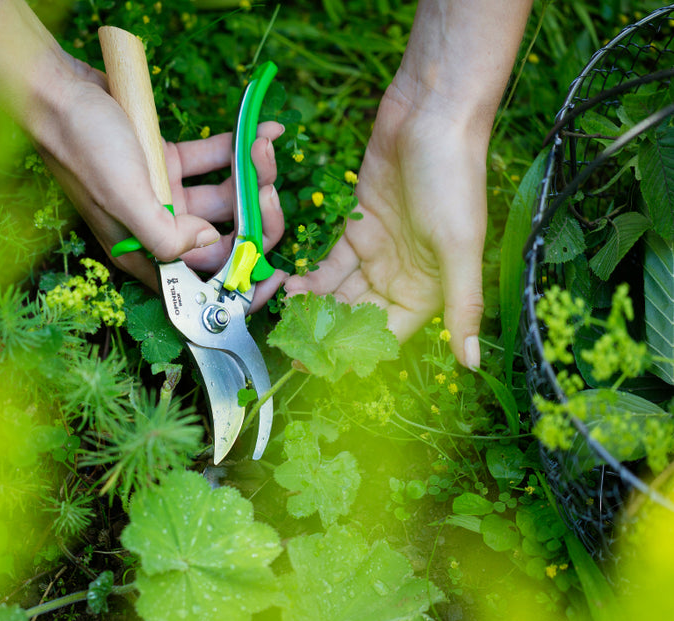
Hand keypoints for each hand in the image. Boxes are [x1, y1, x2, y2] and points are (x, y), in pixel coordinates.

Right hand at [33, 65, 286, 311]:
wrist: (59, 90)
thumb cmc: (83, 146)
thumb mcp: (124, 197)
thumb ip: (165, 235)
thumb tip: (208, 243)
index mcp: (144, 252)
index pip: (201, 281)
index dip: (239, 282)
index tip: (275, 274)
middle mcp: (159, 228)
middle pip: (223, 238)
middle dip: (254, 216)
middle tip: (269, 189)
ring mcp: (167, 194)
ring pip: (225, 196)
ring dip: (252, 174)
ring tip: (264, 145)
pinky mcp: (170, 161)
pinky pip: (215, 160)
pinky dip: (239, 147)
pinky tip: (264, 128)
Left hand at [284, 86, 485, 368]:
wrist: (431, 115)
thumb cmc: (454, 179)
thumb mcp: (460, 247)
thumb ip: (463, 307)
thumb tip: (472, 364)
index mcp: (429, 290)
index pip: (388, 334)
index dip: (356, 353)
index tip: (322, 366)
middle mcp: (403, 277)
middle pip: (358, 318)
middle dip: (327, 333)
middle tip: (293, 346)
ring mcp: (378, 253)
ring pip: (340, 294)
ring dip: (315, 307)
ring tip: (288, 315)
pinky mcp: (357, 227)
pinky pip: (331, 264)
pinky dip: (312, 277)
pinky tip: (292, 286)